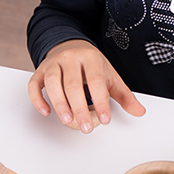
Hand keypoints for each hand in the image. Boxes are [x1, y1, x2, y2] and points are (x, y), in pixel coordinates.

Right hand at [28, 39, 145, 132]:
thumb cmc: (91, 66)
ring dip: (59, 103)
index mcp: (91, 58)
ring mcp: (53, 63)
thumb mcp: (110, 77)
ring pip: (52, 83)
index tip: (104, 119)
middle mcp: (70, 58)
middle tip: (85, 127)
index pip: (95, 80)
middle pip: (73, 84)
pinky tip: (45, 111)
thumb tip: (139, 111)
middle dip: (79, 108)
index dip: (100, 101)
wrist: (70, 46)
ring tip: (67, 120)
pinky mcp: (39, 71)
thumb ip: (124, 96)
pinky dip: (38, 99)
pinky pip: (34, 84)